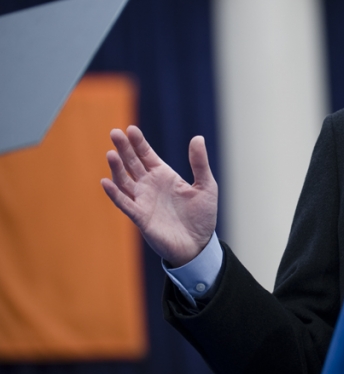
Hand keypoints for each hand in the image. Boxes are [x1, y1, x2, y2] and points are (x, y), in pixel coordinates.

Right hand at [101, 125, 217, 267]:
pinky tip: (106, 182)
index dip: (138, 142)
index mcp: (164, 175)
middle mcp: (150, 186)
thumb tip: (197, 137)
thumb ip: (199, 163)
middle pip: (132, 163)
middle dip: (124, 149)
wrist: (199, 244)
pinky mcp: (141, 217)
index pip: (146, 155)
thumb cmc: (202, 215)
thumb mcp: (206, 185)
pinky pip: (125, 204)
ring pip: (125, 181)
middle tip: (115, 132)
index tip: (130, 129)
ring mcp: (143, 201)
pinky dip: (115, 194)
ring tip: (111, 153)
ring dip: (117, 168)